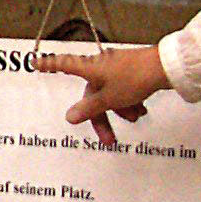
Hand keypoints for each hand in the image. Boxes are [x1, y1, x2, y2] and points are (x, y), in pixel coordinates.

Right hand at [33, 43, 166, 148]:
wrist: (166, 68)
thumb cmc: (135, 78)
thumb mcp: (109, 99)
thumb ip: (89, 109)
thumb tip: (69, 117)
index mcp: (90, 69)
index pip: (63, 65)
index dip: (49, 65)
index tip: (35, 61)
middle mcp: (101, 67)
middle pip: (93, 95)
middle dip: (102, 118)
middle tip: (108, 140)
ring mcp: (117, 69)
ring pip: (111, 95)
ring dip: (120, 111)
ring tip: (134, 117)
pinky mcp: (131, 72)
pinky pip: (124, 92)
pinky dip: (129, 103)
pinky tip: (140, 110)